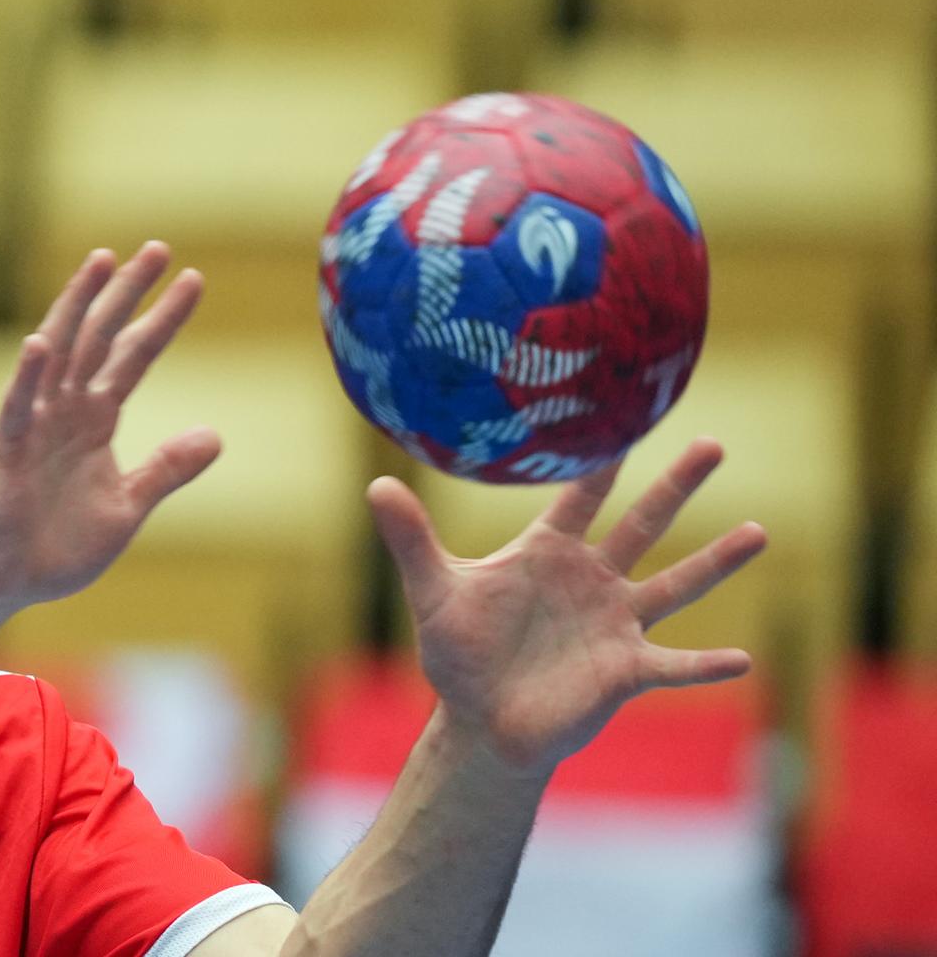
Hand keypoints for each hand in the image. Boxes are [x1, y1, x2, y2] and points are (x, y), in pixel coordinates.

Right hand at [0, 242, 220, 611]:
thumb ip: (166, 470)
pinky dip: (29, 374)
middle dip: (128, 293)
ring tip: (102, 262)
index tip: (193, 280)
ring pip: (60, 352)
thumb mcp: (127, 506)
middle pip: (102, 337)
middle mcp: (67, 409)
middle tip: (158, 248)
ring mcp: (35, 423)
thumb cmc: (58, 545)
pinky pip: (19, 405)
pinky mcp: (7, 448)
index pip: (134, 356)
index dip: (163, 319)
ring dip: (79, 306)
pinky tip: (40, 343)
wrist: (4, 581)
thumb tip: (216, 436)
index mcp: (96, 420)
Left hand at [368, 439, 765, 775]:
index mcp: (547, 553)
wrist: (480, 721)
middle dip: (676, 486)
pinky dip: (704, 664)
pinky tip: (741, 660)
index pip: (578, 496)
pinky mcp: (625, 670)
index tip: (623, 414)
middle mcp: (591, 580)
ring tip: (760, 531)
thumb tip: (376, 483)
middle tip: (714, 442)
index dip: (599, 458)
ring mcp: (614, 623)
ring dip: (717, 561)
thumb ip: (411, 541)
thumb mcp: (433, 593)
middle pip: (642, 524)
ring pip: (675, 584)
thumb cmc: (458, 654)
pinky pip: (673, 664)